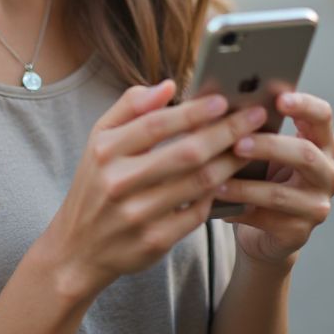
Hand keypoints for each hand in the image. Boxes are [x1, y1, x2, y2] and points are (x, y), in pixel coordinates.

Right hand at [41, 80, 267, 300]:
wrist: (79, 247)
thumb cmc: (95, 184)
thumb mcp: (99, 139)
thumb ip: (130, 107)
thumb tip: (168, 86)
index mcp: (105, 150)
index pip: (157, 124)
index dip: (193, 111)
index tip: (223, 99)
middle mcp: (119, 182)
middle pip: (185, 153)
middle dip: (226, 132)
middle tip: (254, 118)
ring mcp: (137, 215)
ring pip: (198, 183)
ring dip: (230, 162)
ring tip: (250, 145)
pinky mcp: (154, 241)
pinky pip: (197, 213)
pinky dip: (216, 194)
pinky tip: (229, 180)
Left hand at [215, 91, 333, 266]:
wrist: (264, 228)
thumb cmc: (260, 174)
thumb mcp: (262, 147)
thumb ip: (253, 125)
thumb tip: (218, 99)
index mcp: (321, 143)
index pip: (323, 116)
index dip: (304, 105)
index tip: (279, 99)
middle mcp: (328, 173)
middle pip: (306, 154)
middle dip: (268, 146)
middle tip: (237, 143)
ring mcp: (317, 206)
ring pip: (280, 193)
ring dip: (244, 185)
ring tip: (215, 179)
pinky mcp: (299, 233)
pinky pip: (265, 219)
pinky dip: (237, 209)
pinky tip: (216, 203)